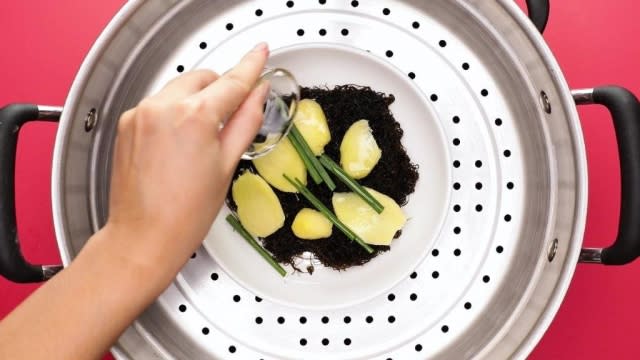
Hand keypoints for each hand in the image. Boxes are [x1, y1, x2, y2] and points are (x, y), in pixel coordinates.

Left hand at [103, 43, 268, 277]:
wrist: (143, 237)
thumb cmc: (184, 213)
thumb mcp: (226, 164)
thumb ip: (245, 122)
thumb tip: (258, 95)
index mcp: (193, 117)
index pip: (231, 82)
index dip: (250, 67)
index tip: (260, 55)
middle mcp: (162, 107)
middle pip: (203, 78)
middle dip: (221, 89)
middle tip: (235, 112)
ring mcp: (140, 114)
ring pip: (179, 88)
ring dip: (197, 99)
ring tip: (204, 137)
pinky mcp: (127, 124)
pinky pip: (159, 104)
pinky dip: (175, 112)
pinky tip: (180, 142)